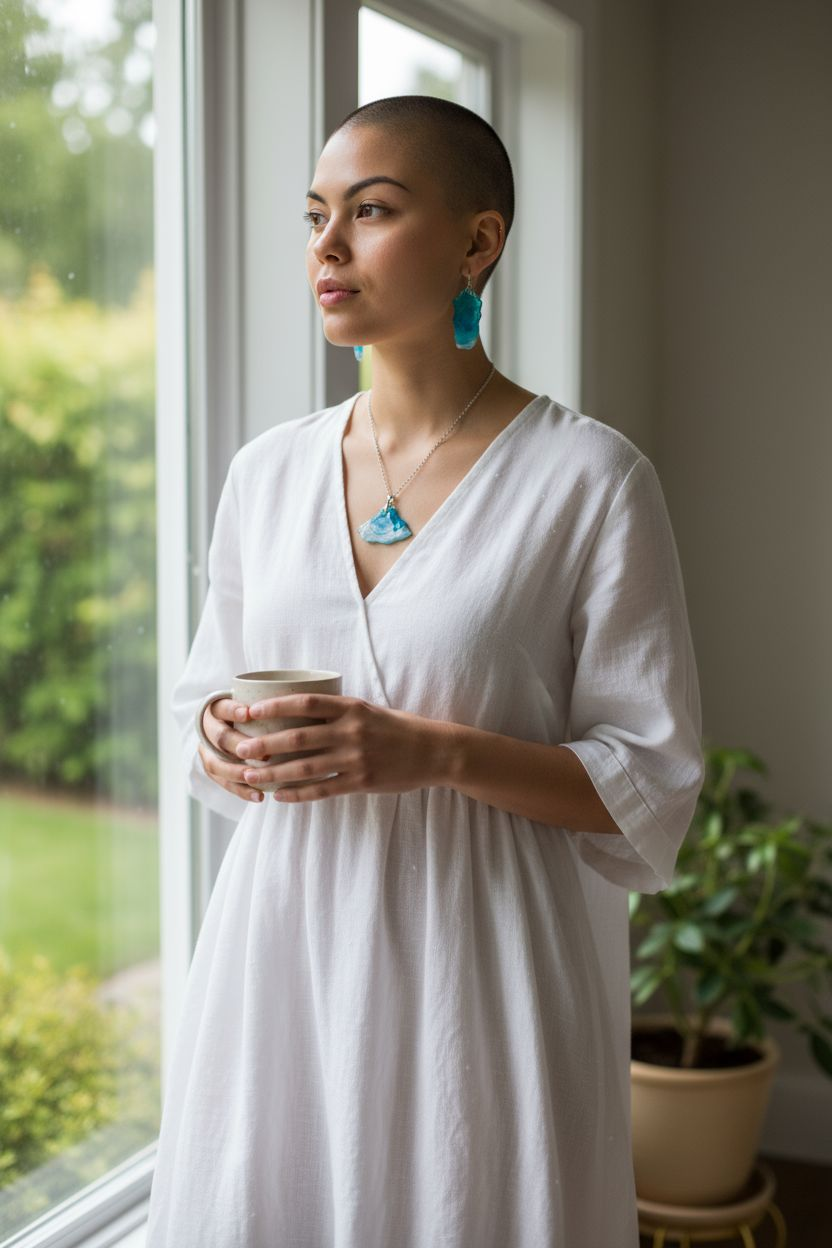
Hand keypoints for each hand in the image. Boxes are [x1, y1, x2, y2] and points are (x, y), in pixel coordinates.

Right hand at [198, 697, 265, 802]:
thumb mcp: (257, 705)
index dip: (233, 710)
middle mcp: (208, 730)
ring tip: (256, 777)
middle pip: (220, 737)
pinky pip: (223, 783)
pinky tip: (259, 797)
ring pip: (216, 764)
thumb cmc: (254, 715)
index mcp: (217, 708)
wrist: (232, 729)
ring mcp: (207, 752)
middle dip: (240, 745)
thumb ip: (269, 705)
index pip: (221, 707)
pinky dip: (241, 791)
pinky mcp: (213, 770)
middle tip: (264, 754)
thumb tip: (299, 702)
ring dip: (238, 772)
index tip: (248, 713)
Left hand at [235, 693, 439, 802]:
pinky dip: (299, 793)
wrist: (435, 751)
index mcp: (352, 708)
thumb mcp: (369, 711)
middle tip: (240, 748)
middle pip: (299, 737)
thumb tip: (300, 713)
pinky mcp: (362, 782)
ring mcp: (357, 758)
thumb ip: (339, 713)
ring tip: (250, 775)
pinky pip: (323, 789)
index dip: (275, 706)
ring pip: (306, 767)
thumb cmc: (399, 729)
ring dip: (274, 772)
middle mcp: (352, 731)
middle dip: (265, 744)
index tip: (250, 710)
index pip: (306, 703)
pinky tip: (281, 796)